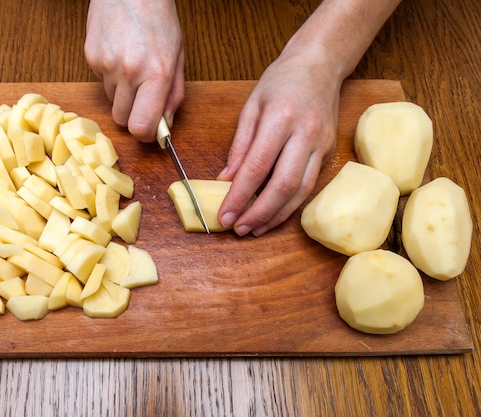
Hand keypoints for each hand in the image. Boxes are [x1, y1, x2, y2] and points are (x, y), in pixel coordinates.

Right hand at [84, 0, 183, 140]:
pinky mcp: (91, 57)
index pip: (142, 127)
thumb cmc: (158, 18)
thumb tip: (165, 125)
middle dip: (133, 115)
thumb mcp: (178, 57)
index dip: (147, 133)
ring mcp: (107, 65)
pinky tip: (120, 55)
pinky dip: (111, 77)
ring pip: (112, 102)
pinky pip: (101, 83)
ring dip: (122, 94)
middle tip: (143, 97)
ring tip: (132, 67)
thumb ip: (174, 95)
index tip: (151, 128)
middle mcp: (129, 72)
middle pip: (123, 120)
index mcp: (157, 74)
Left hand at [217, 48, 341, 235]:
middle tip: (238, 229)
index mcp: (281, 119)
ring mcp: (321, 145)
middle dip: (258, 213)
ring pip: (300, 191)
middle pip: (283, 185)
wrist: (320, 65)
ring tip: (254, 229)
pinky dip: (291, 206)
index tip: (224, 215)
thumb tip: (225, 180)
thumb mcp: (251, 106)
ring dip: (276, 216)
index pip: (256, 167)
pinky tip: (274, 216)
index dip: (239, 196)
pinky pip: (309, 186)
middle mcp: (305, 134)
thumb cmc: (280, 81)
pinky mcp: (328, 153)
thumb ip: (239, 145)